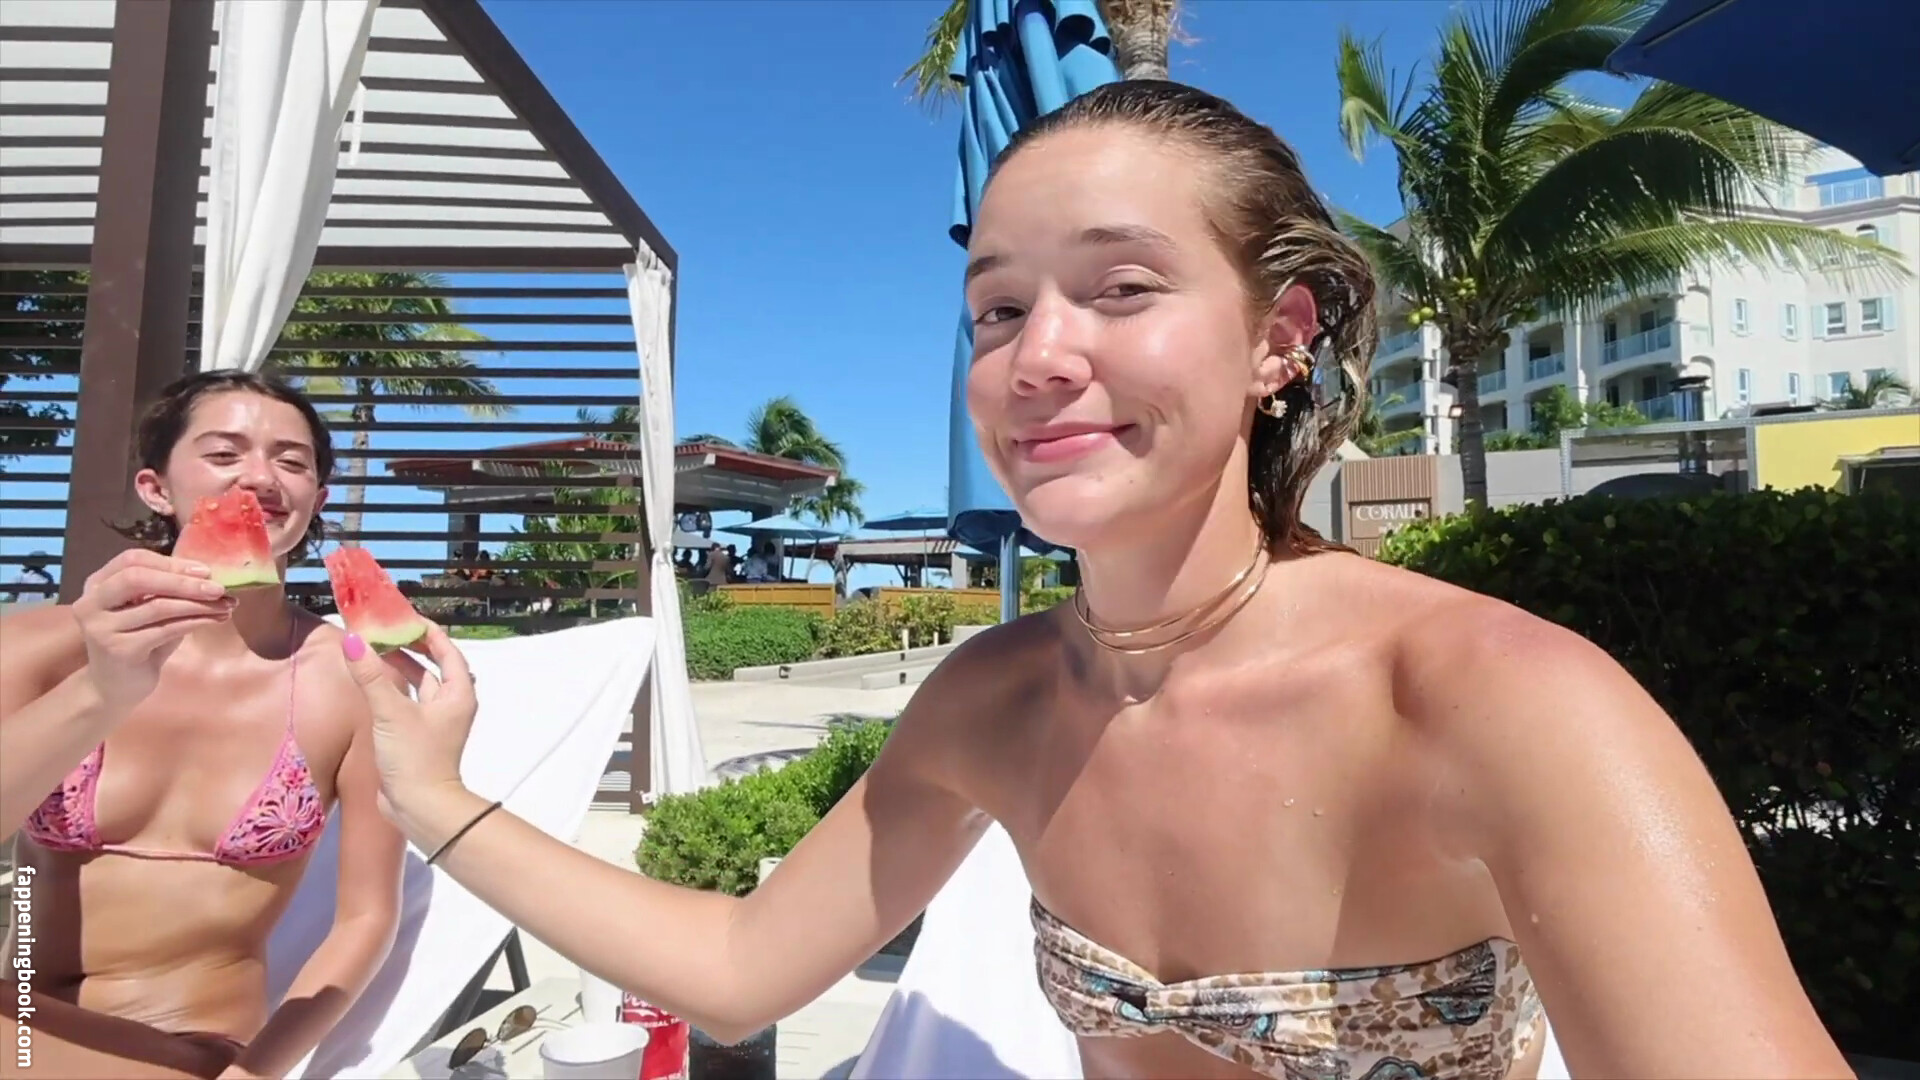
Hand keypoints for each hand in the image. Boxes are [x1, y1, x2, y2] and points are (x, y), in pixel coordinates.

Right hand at [70, 548, 231, 714]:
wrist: (115, 688)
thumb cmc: (139, 643)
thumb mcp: (151, 610)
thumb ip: (168, 591)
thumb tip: (209, 576)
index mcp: (98, 584)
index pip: (132, 559)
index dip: (170, 563)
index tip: (205, 570)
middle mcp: (91, 603)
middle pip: (138, 578)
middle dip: (183, 581)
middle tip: (219, 588)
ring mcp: (101, 627)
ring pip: (156, 606)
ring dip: (197, 604)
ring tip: (226, 605)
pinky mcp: (118, 650)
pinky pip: (164, 629)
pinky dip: (195, 622)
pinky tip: (215, 620)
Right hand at [340, 620, 477, 825]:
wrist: (419, 808)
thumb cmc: (414, 757)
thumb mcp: (390, 713)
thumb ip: (371, 677)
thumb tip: (354, 640)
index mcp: (458, 694)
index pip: (447, 651)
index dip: (427, 631)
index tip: (403, 616)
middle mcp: (451, 704)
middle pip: (434, 666)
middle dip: (411, 647)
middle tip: (385, 630)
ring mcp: (436, 722)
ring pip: (420, 685)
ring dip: (400, 667)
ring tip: (374, 650)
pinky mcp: (418, 736)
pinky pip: (408, 702)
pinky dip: (393, 689)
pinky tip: (373, 682)